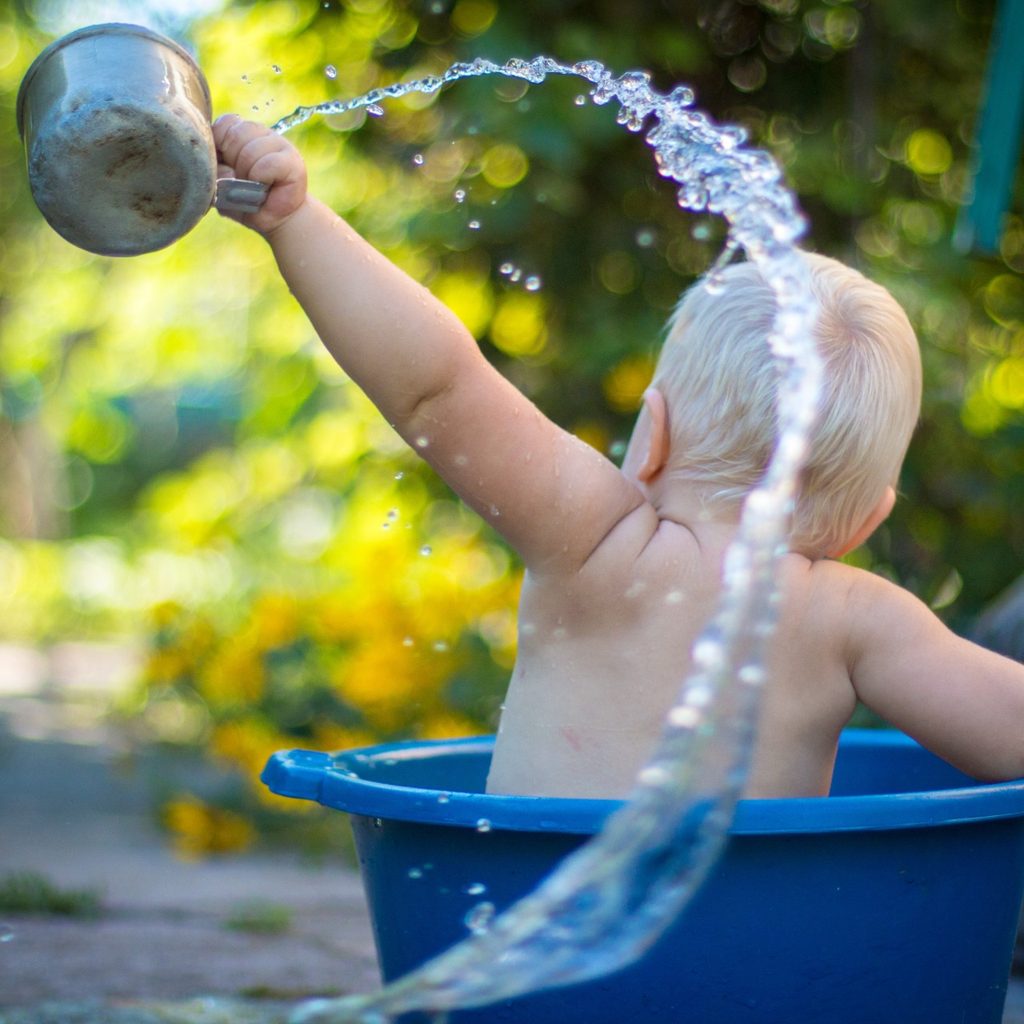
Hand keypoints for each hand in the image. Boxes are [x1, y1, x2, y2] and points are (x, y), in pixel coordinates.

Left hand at [212, 115, 307, 235]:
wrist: (275, 220)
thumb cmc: (246, 200)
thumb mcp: (220, 187)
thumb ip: (214, 174)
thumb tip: (225, 171)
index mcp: (240, 132)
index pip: (224, 124)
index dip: (219, 145)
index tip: (226, 165)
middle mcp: (260, 133)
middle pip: (235, 136)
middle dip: (233, 163)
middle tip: (243, 180)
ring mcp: (279, 143)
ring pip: (250, 151)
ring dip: (248, 175)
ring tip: (256, 186)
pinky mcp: (292, 160)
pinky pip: (268, 163)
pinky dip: (261, 178)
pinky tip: (267, 186)